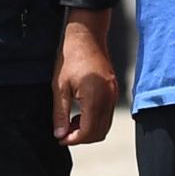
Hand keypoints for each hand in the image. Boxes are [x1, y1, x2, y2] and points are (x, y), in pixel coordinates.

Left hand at [52, 12, 120, 145]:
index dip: (74, 139)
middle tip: (64, 134)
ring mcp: (114, 94)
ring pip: (105, 125)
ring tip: (71, 122)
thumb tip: (59, 134)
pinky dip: (95, 120)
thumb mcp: (59, 87)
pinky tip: (80, 113)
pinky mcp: (114, 90)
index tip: (61, 139)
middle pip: (100, 132)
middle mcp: (109, 98)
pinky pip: (107, 114)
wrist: (87, 36)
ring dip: (89, 129)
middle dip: (82, 137)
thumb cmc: (71, 57)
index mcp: (95, 97)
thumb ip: (60, 113)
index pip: (89, 131)